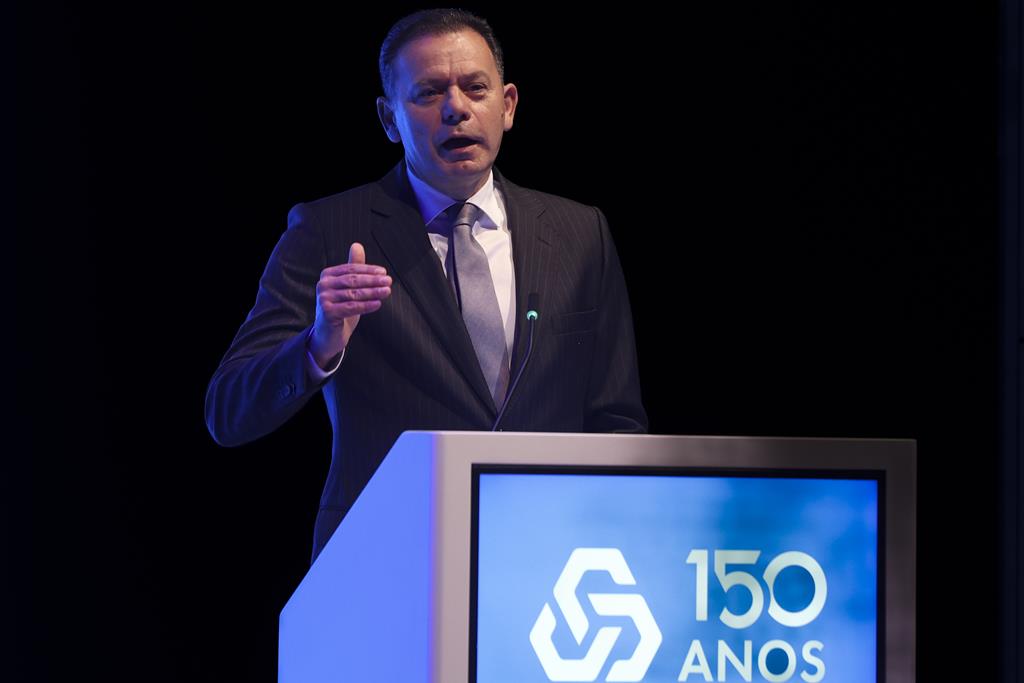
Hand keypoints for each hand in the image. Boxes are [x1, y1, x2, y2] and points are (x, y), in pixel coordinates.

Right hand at [308, 242, 391, 368]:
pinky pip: (351, 307)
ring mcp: (323, 299)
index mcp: (328, 275)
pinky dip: (366, 305)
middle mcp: (323, 285)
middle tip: (389, 281)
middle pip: (353, 280)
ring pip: (354, 294)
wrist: (328, 334)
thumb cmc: (341, 307)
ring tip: (387, 291)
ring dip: (373, 292)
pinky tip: (378, 304)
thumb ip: (353, 267)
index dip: (368, 270)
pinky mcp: (327, 312)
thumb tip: (357, 245)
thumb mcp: (348, 287)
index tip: (384, 272)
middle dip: (373, 280)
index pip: (351, 269)